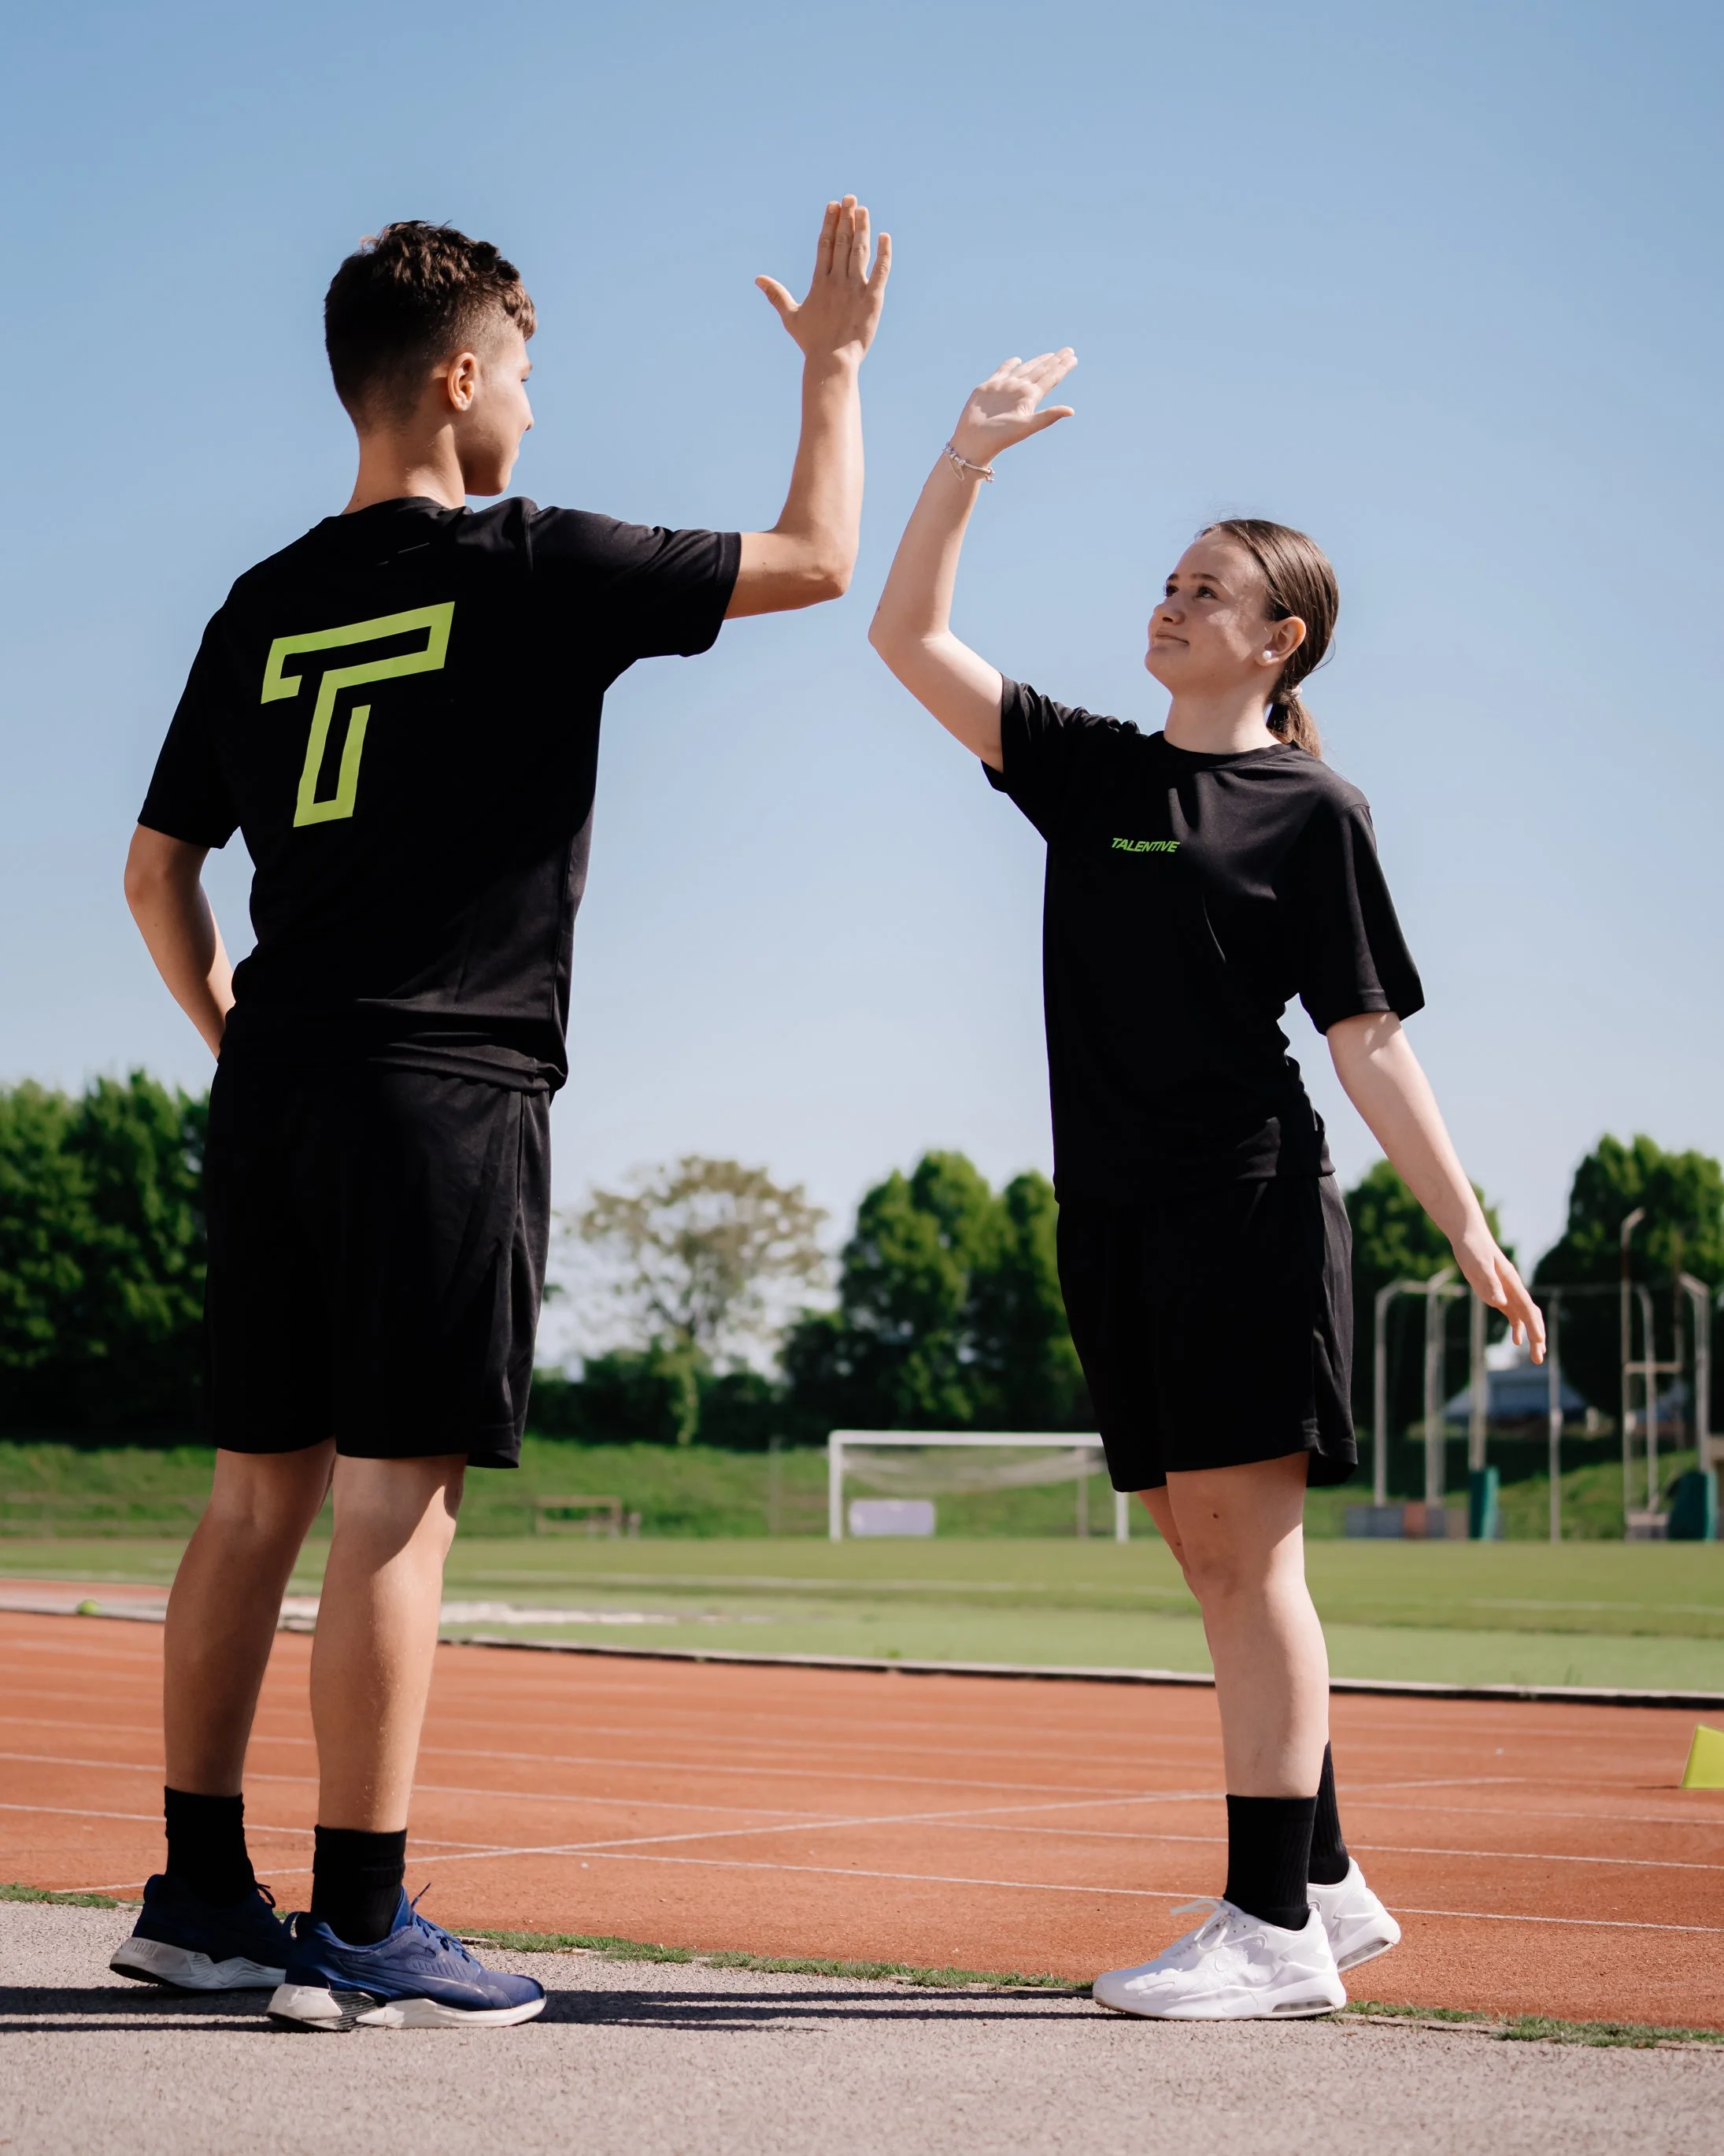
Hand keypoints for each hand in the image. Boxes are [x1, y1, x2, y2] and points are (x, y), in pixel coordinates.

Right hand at [756, 196, 890, 365]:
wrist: (831, 362)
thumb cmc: (812, 343)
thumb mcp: (790, 317)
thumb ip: (776, 295)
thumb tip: (757, 279)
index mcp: (819, 282)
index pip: (825, 245)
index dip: (829, 223)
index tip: (833, 206)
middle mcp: (837, 280)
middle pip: (842, 242)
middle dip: (846, 218)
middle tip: (850, 197)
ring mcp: (855, 288)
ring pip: (859, 251)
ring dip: (862, 228)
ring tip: (863, 209)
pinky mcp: (872, 299)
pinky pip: (880, 272)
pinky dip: (883, 254)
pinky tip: (885, 237)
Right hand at [950, 351, 1076, 465]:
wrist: (974, 441)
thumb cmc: (1000, 436)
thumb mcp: (1027, 426)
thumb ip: (1048, 417)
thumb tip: (1071, 411)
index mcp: (1030, 397)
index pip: (1051, 379)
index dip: (1062, 368)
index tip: (1074, 358)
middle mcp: (1020, 390)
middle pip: (1042, 371)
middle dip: (1055, 361)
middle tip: (1069, 351)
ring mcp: (1005, 387)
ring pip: (1026, 369)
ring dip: (1038, 361)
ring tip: (1051, 355)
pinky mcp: (989, 386)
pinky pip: (1003, 370)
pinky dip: (1010, 364)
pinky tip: (1017, 360)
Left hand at [1453, 1229, 1546, 1363]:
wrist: (1469, 1238)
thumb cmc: (1474, 1249)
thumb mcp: (1479, 1265)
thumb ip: (1490, 1283)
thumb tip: (1501, 1303)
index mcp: (1512, 1283)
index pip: (1527, 1309)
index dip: (1533, 1325)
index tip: (1539, 1341)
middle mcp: (1513, 1290)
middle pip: (1530, 1317)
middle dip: (1537, 1337)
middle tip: (1539, 1358)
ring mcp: (1507, 1293)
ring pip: (1524, 1319)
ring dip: (1530, 1337)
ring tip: (1536, 1357)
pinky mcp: (1498, 1295)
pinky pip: (1512, 1315)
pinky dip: (1517, 1328)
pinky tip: (1516, 1340)